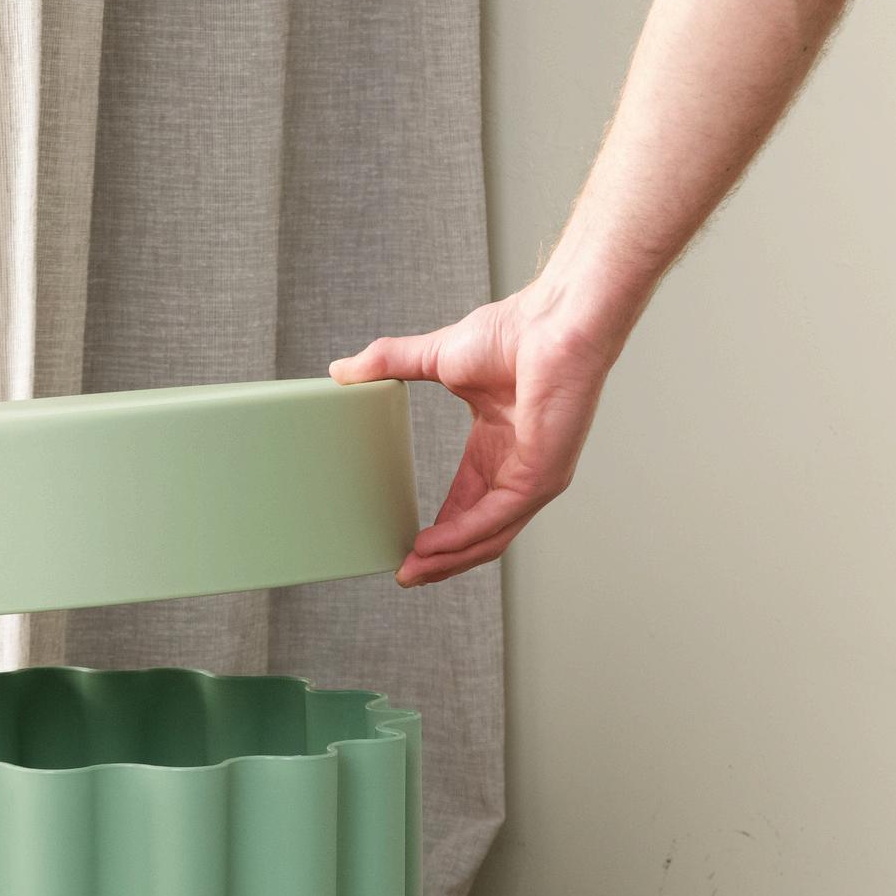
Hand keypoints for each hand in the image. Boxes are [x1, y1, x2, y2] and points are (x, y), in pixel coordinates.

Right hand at [330, 286, 616, 584]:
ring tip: (413, 569)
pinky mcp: (541, 477)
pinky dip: (462, 537)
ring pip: (489, 537)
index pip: (467, 503)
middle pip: (477, 532)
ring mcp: (533, 476)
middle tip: (405, 573)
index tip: (407, 546)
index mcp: (499, 445)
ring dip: (448, 559)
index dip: (438, 530)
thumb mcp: (434, 357)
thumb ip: (388, 365)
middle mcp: (518, 467)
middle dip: (439, 558)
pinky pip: (497, 520)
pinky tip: (432, 546)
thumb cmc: (513, 332)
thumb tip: (342, 371)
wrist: (553, 322)